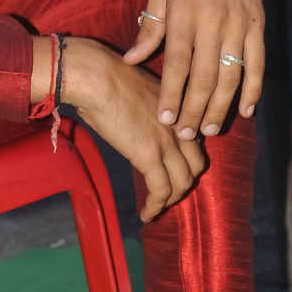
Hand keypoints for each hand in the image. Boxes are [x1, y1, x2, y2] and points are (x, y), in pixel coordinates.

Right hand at [49, 35, 205, 221]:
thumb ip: (148, 108)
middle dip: (183, 183)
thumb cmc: (106, 76)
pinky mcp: (149, 155)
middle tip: (167, 192)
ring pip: (182, 182)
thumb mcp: (139, 90)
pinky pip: (161, 190)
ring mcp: (167, 141)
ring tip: (156, 208)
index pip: (194, 142)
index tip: (172, 171)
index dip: (186, 161)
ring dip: (170, 200)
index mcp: (178, 108)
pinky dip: (156, 206)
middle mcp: (180, 125)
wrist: (96, 76)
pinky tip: (147, 215)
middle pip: (195, 165)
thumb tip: (136, 122)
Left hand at [123, 0, 264, 139]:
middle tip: (182, 134)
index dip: (170, 95)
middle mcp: (213, 19)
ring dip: (220, 106)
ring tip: (208, 129)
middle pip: (204, 76)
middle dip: (192, 109)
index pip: (177, 63)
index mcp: (185, 11)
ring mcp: (239, 22)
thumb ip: (150, 26)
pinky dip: (254, 88)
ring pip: (231, 75)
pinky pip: (257, 62)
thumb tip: (132, 60)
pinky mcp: (258, 22)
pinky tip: (246, 110)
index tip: (162, 119)